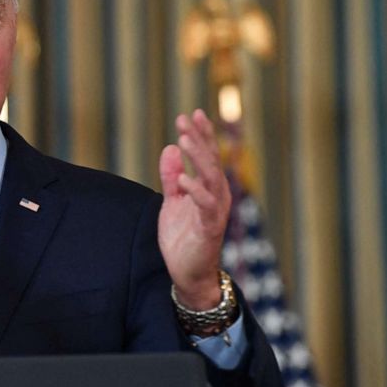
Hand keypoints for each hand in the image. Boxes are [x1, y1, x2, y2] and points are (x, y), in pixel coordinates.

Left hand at [157, 110, 230, 309]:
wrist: (188, 273)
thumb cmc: (183, 237)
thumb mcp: (172, 201)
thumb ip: (171, 176)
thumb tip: (169, 148)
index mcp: (209, 188)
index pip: (206, 156)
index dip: (201, 135)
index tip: (191, 113)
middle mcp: (217, 196)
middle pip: (211, 162)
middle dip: (199, 139)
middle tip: (185, 118)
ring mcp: (214, 212)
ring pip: (211, 179)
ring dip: (198, 158)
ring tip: (183, 139)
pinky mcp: (209, 228)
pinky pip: (205, 206)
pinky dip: (195, 191)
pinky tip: (183, 178)